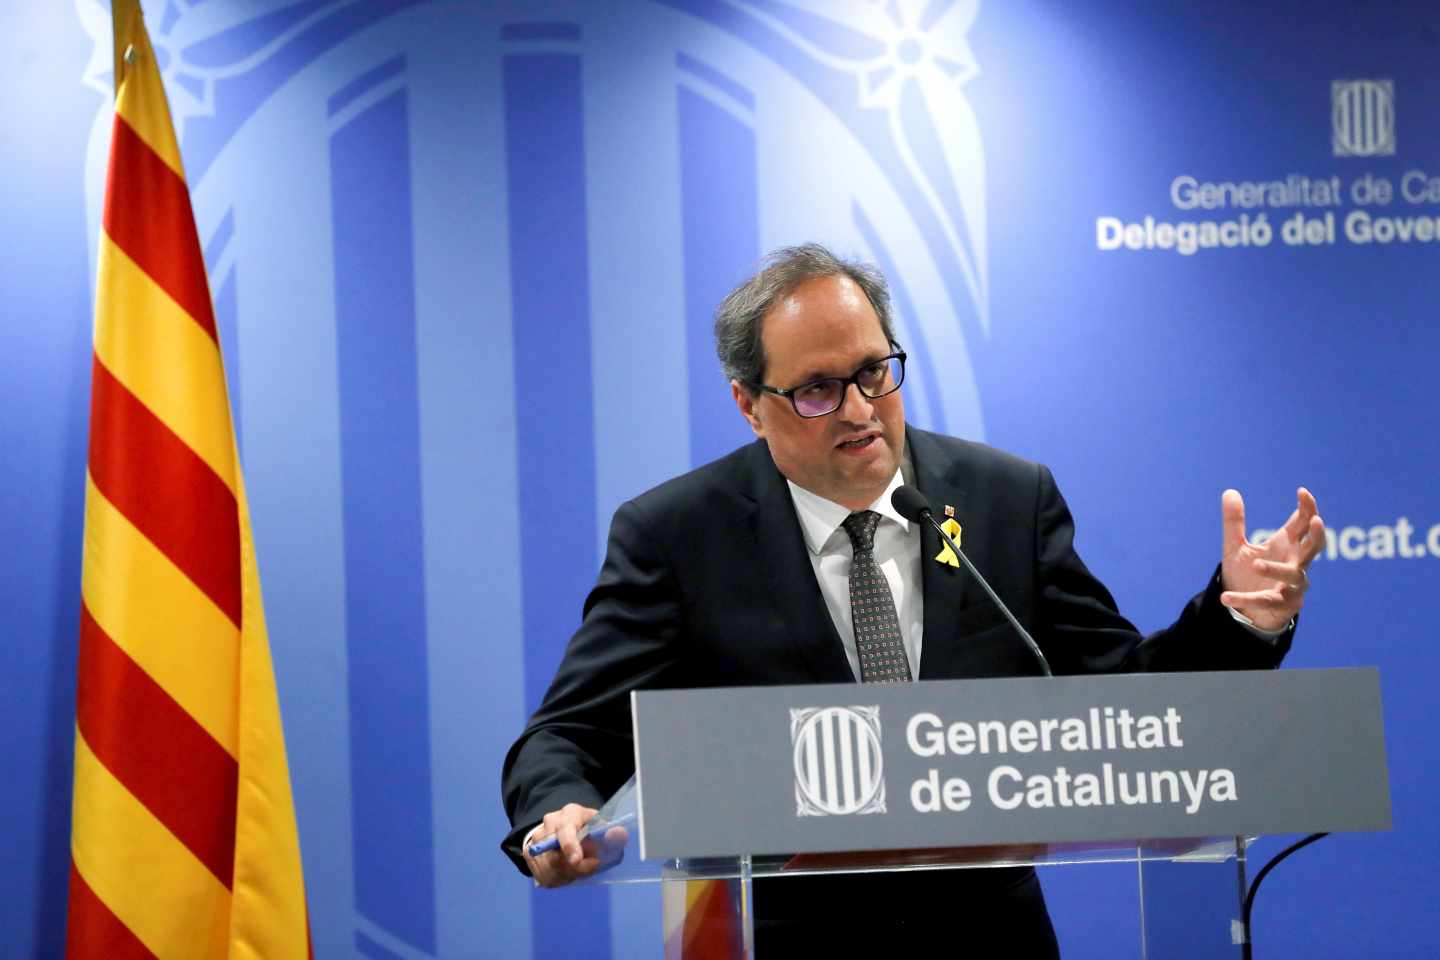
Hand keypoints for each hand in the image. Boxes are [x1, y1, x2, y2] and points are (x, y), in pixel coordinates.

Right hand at [523, 803, 627, 887]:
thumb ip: (613, 832)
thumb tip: (620, 834)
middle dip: (573, 868)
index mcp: (569, 814)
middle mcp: (549, 824)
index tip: (577, 860)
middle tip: (590, 868)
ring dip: (568, 874)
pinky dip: (559, 878)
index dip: (570, 845)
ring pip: (550, 868)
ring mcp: (537, 840)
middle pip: (556, 854)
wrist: (561, 830)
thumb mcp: (603, 828)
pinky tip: (568, 872)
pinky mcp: (530, 856)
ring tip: (581, 869)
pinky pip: (544, 875)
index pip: (565, 829)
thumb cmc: (587, 829)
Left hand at [1219, 487, 1323, 630]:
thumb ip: (1234, 522)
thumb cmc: (1247, 574)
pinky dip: (1245, 599)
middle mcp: (1295, 563)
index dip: (1307, 508)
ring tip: (1255, 564)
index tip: (1302, 492)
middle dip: (1317, 535)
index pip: (1303, 524)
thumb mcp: (1237, 547)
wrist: (1244, 609)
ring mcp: (1292, 586)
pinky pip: (1265, 601)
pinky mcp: (1281, 606)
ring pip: (1294, 575)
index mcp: (1286, 545)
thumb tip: (1229, 491)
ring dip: (1275, 569)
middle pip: (1314, 548)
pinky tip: (1226, 597)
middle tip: (1316, 521)